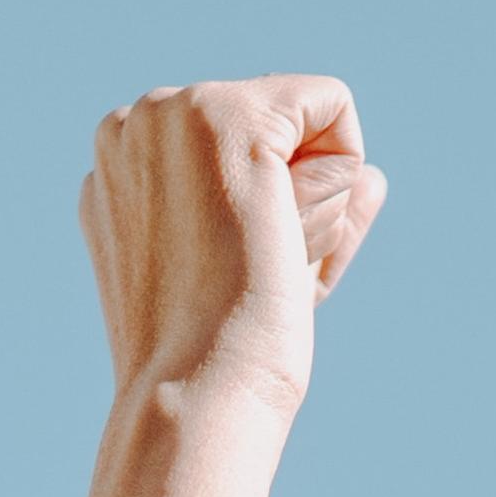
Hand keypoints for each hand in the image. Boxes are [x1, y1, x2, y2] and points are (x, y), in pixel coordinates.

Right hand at [78, 76, 385, 426]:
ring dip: (313, 202)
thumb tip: (375, 177)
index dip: (272, 215)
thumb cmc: (222, 363)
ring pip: (302, 123)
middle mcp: (131, 126)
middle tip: (249, 273)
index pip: (233, 152)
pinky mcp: (227, 114)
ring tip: (259, 257)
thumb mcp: (253, 278)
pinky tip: (290, 223)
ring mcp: (171, 112)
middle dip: (293, 204)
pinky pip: (333, 104)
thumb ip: (305, 214)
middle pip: (272, 131)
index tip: (235, 274)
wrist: (196, 392)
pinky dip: (342, 167)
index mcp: (120, 167)